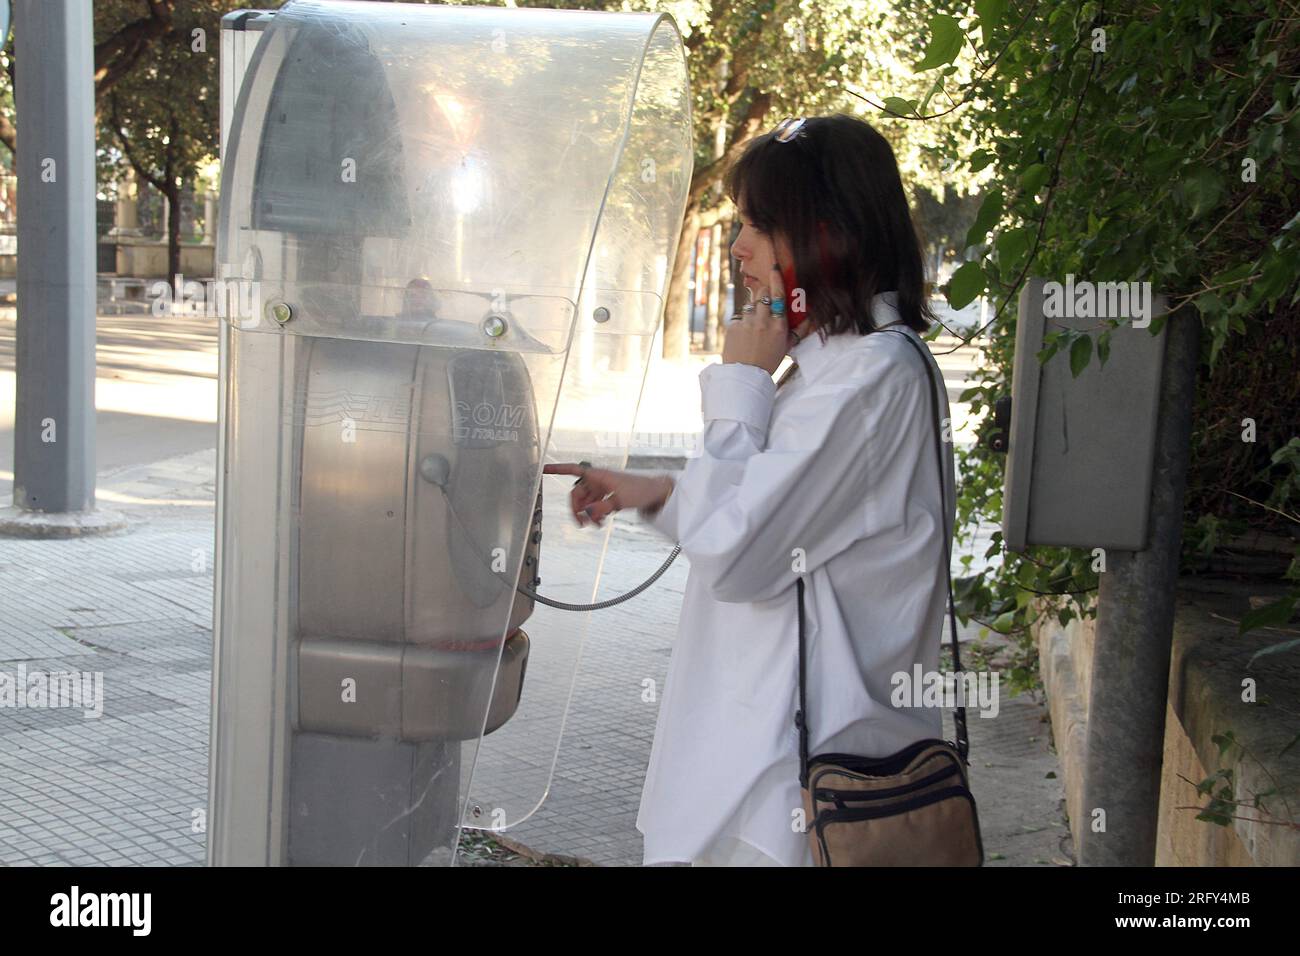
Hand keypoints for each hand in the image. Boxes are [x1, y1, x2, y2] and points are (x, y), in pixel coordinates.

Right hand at [543, 463, 674, 527]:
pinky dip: (594, 514)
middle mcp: (596, 480)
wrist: (654, 493)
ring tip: (597, 525)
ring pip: (585, 502)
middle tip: (582, 524)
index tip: (542, 469)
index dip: (556, 469)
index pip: (572, 469)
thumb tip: (587, 514)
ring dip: (587, 515)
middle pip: (576, 494)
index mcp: (597, 475)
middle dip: (577, 509)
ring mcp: (601, 489)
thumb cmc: (639, 490)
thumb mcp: (620, 501)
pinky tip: (600, 522)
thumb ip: (601, 508)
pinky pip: (593, 506)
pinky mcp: (606, 496)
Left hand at [722, 250, 788, 374]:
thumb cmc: (768, 362)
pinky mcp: (733, 326)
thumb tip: (811, 319)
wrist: (745, 376)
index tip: (773, 267)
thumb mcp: (786, 346)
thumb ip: (798, 330)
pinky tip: (742, 338)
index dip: (775, 279)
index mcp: (779, 325)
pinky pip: (738, 318)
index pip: (777, 295)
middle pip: (761, 293)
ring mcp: (747, 323)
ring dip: (752, 313)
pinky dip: (741, 324)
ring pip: (749, 306)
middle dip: (762, 294)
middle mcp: (763, 321)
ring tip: (752, 331)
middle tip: (763, 305)